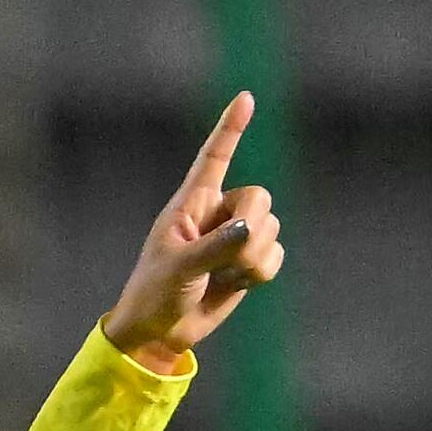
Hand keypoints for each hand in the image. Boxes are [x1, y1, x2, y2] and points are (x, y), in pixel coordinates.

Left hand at [103, 93, 284, 366]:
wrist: (160, 332)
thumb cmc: (155, 293)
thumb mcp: (179, 268)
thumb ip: (215, 247)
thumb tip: (249, 229)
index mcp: (192, 204)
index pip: (215, 158)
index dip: (230, 128)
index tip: (245, 98)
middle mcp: (218, 213)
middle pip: (260, 197)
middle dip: (251, 227)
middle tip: (224, 257)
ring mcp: (235, 237)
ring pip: (271, 228)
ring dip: (251, 259)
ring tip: (221, 276)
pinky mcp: (249, 261)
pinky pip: (275, 255)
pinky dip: (260, 273)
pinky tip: (235, 285)